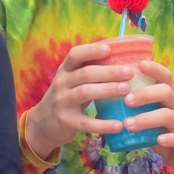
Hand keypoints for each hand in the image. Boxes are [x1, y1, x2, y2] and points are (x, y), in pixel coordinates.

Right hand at [26, 42, 134, 159]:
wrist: (43, 123)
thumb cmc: (67, 97)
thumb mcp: (72, 81)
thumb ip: (89, 72)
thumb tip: (120, 59)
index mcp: (65, 70)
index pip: (75, 54)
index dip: (91, 50)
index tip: (109, 49)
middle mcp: (61, 83)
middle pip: (85, 73)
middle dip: (108, 71)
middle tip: (129, 72)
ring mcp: (62, 101)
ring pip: (84, 92)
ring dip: (107, 90)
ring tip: (126, 90)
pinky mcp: (65, 120)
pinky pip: (85, 122)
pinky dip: (103, 124)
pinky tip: (119, 125)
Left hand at [123, 60, 173, 173]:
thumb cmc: (161, 133)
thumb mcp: (147, 120)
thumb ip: (131, 113)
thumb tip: (99, 110)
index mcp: (167, 97)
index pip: (164, 76)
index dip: (154, 68)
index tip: (138, 64)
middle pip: (166, 91)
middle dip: (145, 94)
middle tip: (126, 100)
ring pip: (169, 115)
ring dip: (147, 118)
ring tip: (129, 124)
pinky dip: (170, 138)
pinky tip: (159, 140)